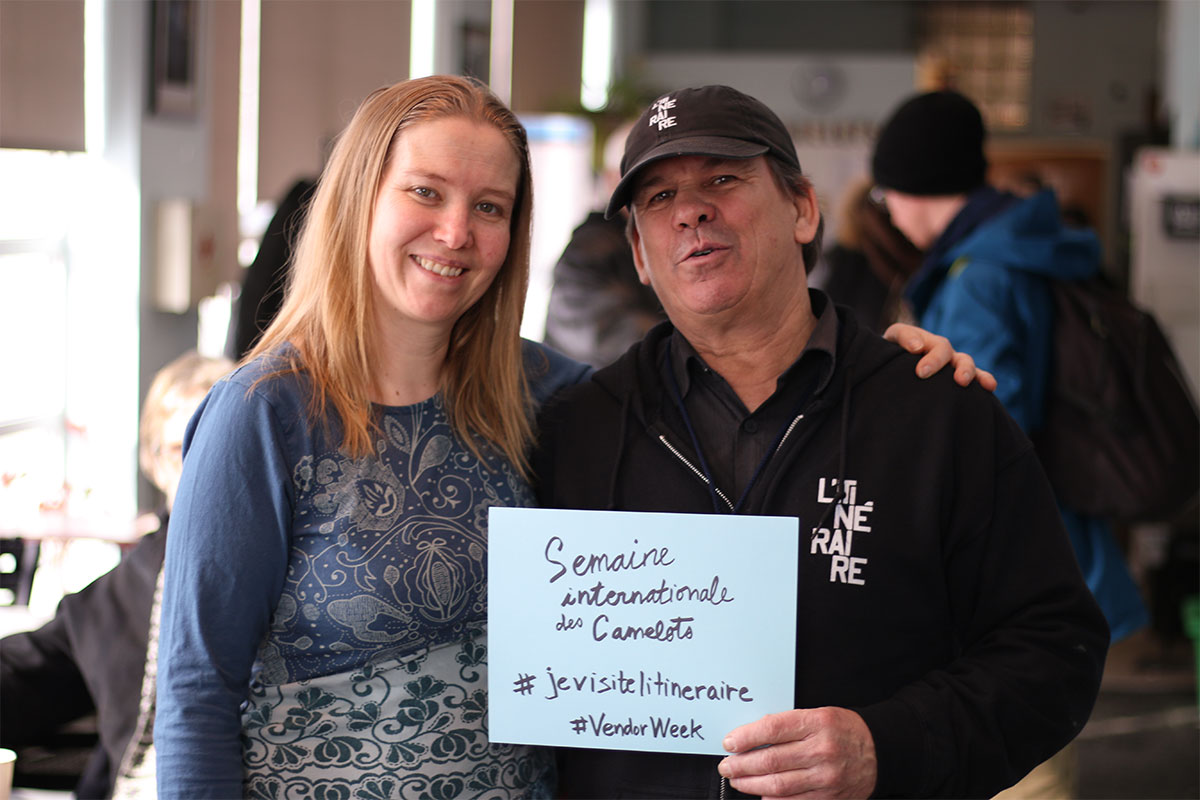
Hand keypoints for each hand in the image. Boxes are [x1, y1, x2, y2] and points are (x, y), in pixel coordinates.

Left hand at [718, 707, 876, 798]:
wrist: (879, 750)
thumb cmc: (843, 730)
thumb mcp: (818, 715)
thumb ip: (787, 724)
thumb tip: (751, 737)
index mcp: (817, 723)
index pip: (772, 729)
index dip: (746, 737)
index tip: (729, 742)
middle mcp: (822, 750)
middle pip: (770, 760)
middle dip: (741, 764)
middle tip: (726, 765)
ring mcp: (826, 777)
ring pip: (778, 784)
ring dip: (750, 784)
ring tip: (737, 780)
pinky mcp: (829, 797)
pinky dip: (772, 799)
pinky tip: (761, 794)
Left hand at [884, 323, 997, 391]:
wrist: (890, 362)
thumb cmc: (890, 350)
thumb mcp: (893, 337)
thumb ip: (904, 337)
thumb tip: (917, 347)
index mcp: (927, 341)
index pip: (936, 346)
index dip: (932, 359)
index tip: (921, 372)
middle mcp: (942, 352)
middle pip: (955, 355)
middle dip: (955, 367)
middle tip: (954, 380)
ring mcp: (951, 365)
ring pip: (966, 363)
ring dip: (970, 373)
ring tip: (965, 383)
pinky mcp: (956, 379)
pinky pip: (976, 378)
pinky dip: (984, 380)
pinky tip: (990, 387)